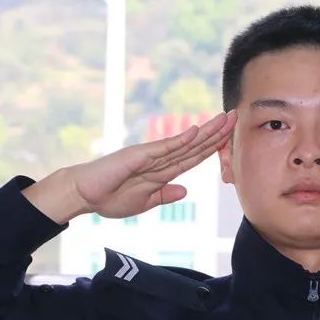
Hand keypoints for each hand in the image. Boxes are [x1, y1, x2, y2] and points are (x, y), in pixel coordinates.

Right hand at [23, 110, 236, 222]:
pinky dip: (181, 140)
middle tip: (235, 116)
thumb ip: (164, 196)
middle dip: (216, 133)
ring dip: (205, 132)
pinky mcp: (138, 155)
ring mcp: (149, 155)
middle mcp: (158, 159)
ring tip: (224, 119)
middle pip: (193, 145)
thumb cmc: (108, 198)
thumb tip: (185, 191)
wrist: (83, 195)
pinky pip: (164, 148)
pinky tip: (197, 132)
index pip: (192, 158)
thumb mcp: (144, 203)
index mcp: (161, 172)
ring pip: (184, 143)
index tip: (230, 138)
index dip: (212, 148)